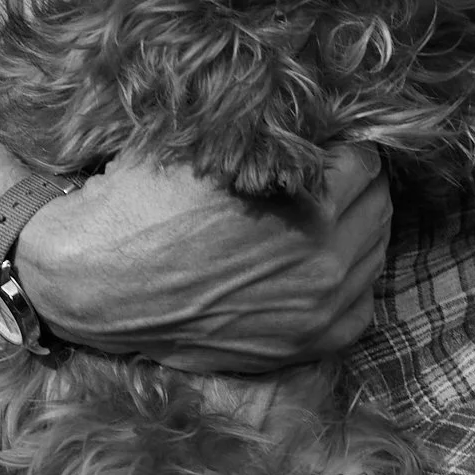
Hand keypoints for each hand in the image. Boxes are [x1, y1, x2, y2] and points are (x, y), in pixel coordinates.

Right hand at [15, 142, 390, 373]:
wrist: (96, 282)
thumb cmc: (145, 202)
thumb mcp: (210, 146)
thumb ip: (274, 138)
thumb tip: (315, 128)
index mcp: (311, 205)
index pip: (366, 161)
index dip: (338, 148)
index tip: (316, 148)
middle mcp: (326, 263)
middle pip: (378, 207)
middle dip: (352, 186)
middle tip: (318, 178)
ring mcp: (317, 312)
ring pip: (374, 256)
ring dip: (354, 232)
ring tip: (315, 220)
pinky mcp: (301, 346)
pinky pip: (358, 308)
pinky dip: (345, 286)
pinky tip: (312, 268)